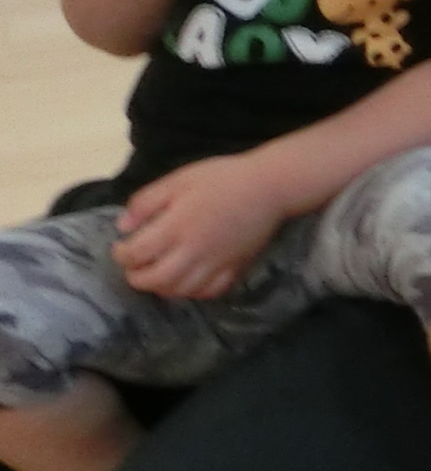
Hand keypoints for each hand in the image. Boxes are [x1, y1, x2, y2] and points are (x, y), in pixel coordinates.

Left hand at [114, 153, 292, 300]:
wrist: (270, 186)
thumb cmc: (222, 178)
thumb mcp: (178, 179)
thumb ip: (146, 202)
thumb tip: (124, 227)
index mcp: (176, 226)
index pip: (136, 254)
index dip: (120, 255)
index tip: (120, 247)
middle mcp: (194, 251)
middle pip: (155, 280)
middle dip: (137, 278)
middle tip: (134, 267)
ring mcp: (216, 263)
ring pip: (180, 291)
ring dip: (162, 288)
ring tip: (157, 275)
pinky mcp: (234, 268)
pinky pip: (209, 292)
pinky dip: (192, 292)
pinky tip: (187, 281)